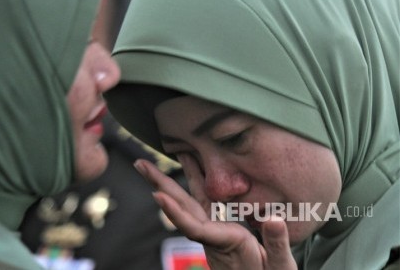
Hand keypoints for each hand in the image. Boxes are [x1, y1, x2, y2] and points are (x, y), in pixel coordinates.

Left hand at [134, 157, 296, 269]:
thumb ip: (277, 244)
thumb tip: (274, 219)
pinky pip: (203, 202)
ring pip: (189, 202)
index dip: (176, 213)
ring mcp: (212, 232)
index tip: (158, 196)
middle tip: (140, 164)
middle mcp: (212, 237)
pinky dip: (196, 183)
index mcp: (225, 245)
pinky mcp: (217, 228)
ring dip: (173, 180)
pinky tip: (191, 170)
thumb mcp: (280, 267)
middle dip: (161, 185)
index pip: (195, 229)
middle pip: (182, 209)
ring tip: (157, 162)